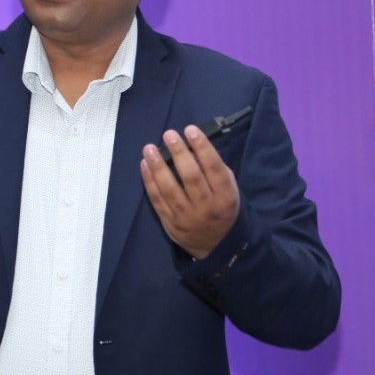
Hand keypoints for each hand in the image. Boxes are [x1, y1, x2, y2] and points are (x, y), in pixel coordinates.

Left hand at [140, 126, 239, 258]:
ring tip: (149, 148)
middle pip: (191, 177)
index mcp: (226, 197)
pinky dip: (149, 181)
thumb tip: (193, 145)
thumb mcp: (229, 190)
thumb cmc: (221, 207)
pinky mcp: (170, 222)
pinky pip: (157, 199)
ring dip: (158, 166)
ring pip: (170, 189)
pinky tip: (145, 165)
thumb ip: (215, 170)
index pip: (214, 168)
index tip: (190, 130)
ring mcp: (186, 216)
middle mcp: (207, 207)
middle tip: (169, 134)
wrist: (215, 245)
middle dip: (178, 153)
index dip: (202, 147)